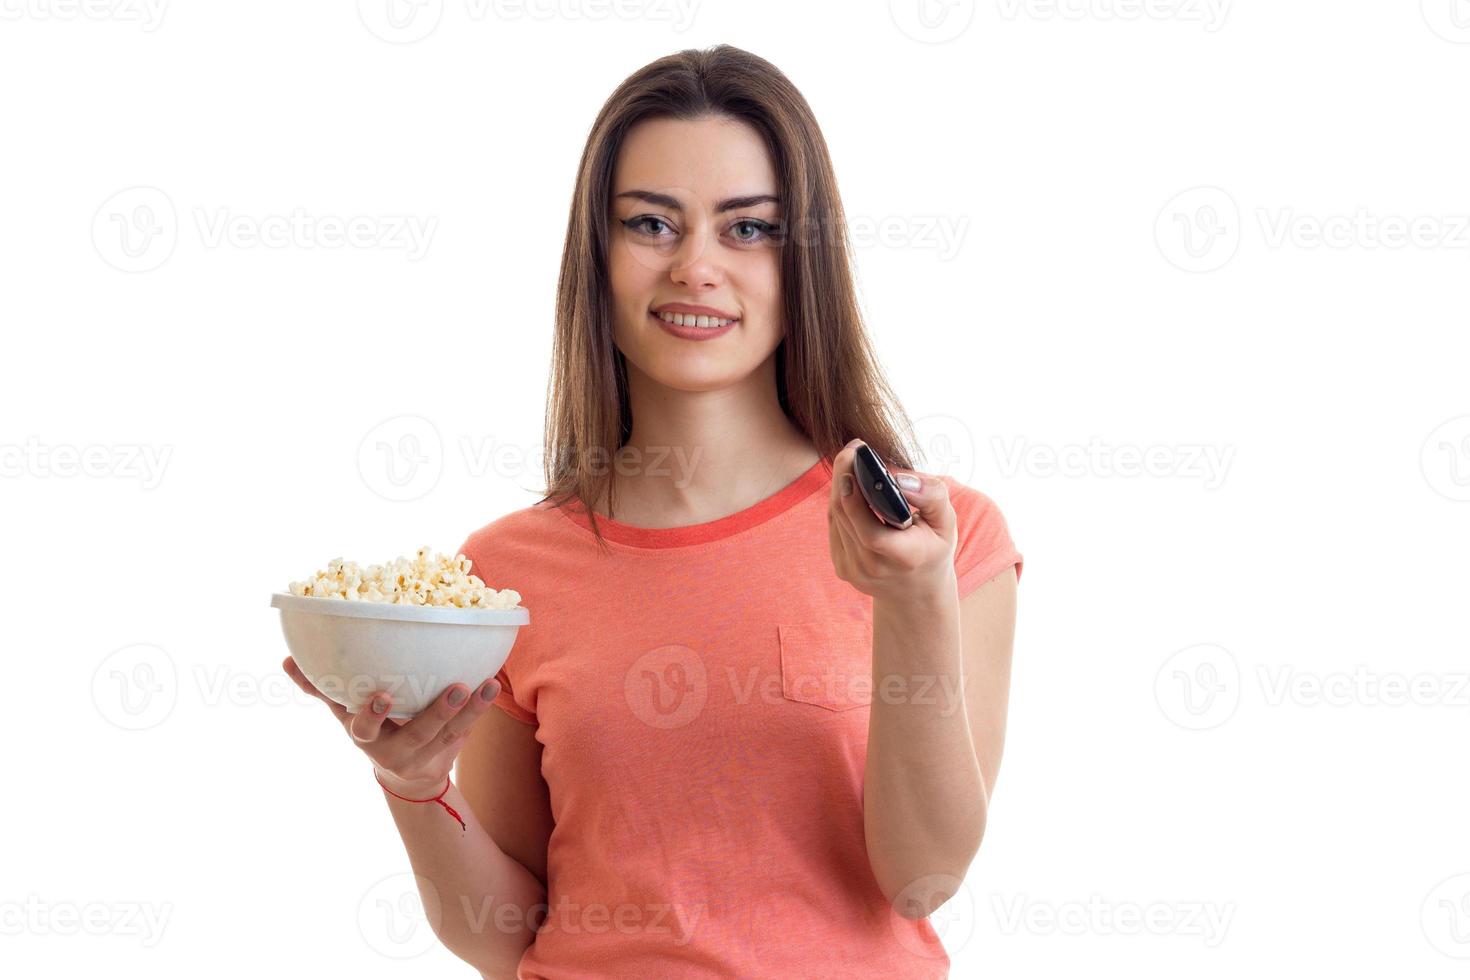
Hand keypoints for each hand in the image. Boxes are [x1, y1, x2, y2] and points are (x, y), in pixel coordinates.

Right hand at [282, 655, 501, 796]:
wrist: (408, 776)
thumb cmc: (373, 730)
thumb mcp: (345, 714)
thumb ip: (321, 688)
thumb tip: (288, 660)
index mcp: (366, 737)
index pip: (364, 730)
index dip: (372, 716)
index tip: (380, 696)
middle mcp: (395, 751)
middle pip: (417, 735)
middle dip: (437, 714)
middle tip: (456, 688)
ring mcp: (426, 754)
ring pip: (450, 733)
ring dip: (471, 709)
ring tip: (487, 685)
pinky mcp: (450, 750)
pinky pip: (468, 731)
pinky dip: (481, 709)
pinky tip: (492, 684)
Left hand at [827, 438, 956, 600]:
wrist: (916, 593)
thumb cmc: (933, 550)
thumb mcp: (946, 523)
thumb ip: (932, 496)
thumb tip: (900, 478)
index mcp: (903, 558)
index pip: (869, 530)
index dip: (856, 494)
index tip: (856, 459)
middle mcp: (872, 568)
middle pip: (846, 515)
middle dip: (845, 476)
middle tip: (853, 449)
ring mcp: (853, 570)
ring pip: (836, 517)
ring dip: (840, 485)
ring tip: (851, 461)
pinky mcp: (841, 566)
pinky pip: (834, 525)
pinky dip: (840, 502)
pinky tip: (850, 486)